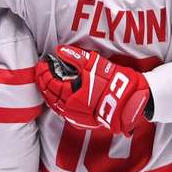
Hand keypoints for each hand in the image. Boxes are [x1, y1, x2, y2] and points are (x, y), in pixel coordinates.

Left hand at [35, 45, 149, 135]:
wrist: (130, 101)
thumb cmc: (113, 82)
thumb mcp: (94, 64)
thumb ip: (75, 57)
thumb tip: (59, 50)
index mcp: (71, 95)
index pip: (50, 82)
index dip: (44, 72)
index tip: (43, 62)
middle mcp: (70, 109)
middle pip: (50, 95)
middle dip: (43, 82)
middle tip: (41, 71)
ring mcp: (76, 117)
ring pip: (55, 106)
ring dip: (49, 94)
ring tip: (46, 82)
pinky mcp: (83, 121)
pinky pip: (64, 113)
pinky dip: (57, 103)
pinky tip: (58, 97)